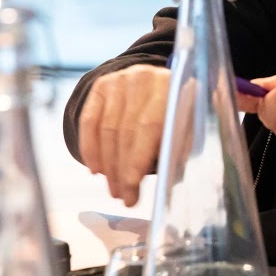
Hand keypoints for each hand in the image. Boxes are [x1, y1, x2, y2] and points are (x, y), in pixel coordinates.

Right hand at [77, 64, 171, 206]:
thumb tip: (169, 177)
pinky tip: (96, 169)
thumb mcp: (186, 125)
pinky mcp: (101, 86)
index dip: (138, 158)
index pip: (150, 126)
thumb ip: (179, 146)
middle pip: (126, 130)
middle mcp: (143, 78)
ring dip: (108, 165)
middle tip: (124, 197)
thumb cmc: (176, 112)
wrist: (156, 82)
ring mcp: (119, 80)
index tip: (132, 186)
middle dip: (122, 169)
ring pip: (107, 129)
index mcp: (171, 87)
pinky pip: (89, 122)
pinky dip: (90, 148)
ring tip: (114, 190)